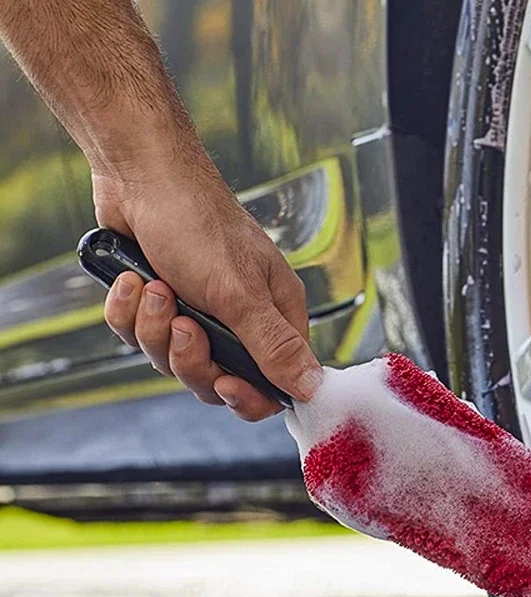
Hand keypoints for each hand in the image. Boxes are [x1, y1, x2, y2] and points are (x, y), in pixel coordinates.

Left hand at [96, 164, 322, 420]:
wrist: (139, 177)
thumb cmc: (198, 222)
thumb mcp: (240, 294)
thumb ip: (274, 348)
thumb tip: (314, 388)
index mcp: (274, 315)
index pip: (273, 383)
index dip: (247, 395)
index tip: (225, 382)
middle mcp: (238, 317)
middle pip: (214, 379)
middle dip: (189, 357)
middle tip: (184, 323)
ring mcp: (194, 311)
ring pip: (169, 359)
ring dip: (154, 327)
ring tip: (157, 287)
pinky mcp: (156, 303)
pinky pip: (135, 335)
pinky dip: (127, 310)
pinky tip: (132, 279)